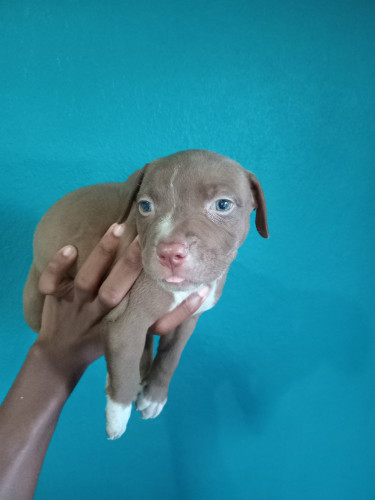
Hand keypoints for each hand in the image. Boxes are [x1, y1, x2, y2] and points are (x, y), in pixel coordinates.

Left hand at [36, 222, 208, 375]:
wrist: (60, 356)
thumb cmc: (103, 340)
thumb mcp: (131, 338)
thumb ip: (157, 321)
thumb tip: (196, 294)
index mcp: (120, 327)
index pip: (155, 324)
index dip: (180, 310)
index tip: (200, 288)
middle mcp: (98, 314)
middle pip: (115, 291)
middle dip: (131, 265)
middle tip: (146, 238)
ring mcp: (73, 305)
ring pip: (86, 281)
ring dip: (102, 255)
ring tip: (118, 228)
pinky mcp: (53, 297)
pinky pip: (50, 281)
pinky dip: (58, 265)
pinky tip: (70, 248)